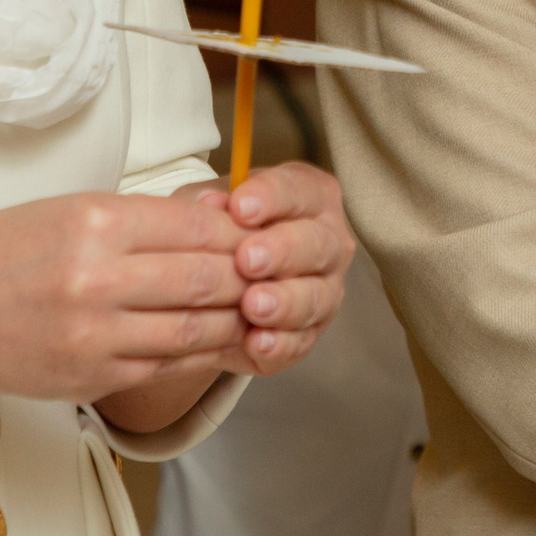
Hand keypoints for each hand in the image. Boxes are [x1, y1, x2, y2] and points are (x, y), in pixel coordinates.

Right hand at [0, 189, 251, 401]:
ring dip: (234, 318)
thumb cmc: (4, 253)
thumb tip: (220, 216)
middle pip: (204, 278)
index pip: (195, 227)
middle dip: (248, 275)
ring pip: (195, 327)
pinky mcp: (94, 376)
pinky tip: (218, 338)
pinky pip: (167, 365)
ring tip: (257, 306)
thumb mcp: (71, 210)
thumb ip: (146, 216)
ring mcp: (95, 335)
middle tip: (274, 270)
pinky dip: (201, 352)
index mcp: (94, 223)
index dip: (240, 233)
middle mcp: (97, 279)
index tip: (261, 232)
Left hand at [215, 161, 355, 375]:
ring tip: (251, 305)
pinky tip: (256, 342)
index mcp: (310, 197)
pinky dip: (279, 344)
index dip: (271, 197)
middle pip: (315, 244)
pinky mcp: (309, 333)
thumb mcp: (207, 205)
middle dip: (281, 251)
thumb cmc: (220, 229)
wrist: (212, 284)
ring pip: (315, 297)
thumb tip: (207, 203)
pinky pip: (300, 342)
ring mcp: (324, 290)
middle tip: (247, 260)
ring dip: (284, 302)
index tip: (240, 207)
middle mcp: (327, 241)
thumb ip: (209, 202)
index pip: (298, 190)